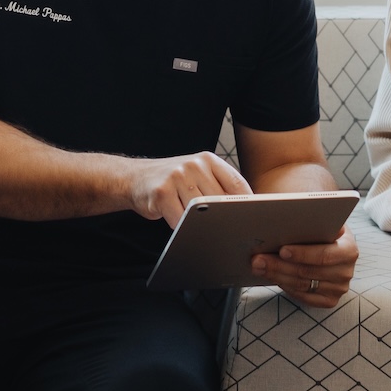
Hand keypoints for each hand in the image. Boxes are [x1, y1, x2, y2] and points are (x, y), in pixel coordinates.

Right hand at [126, 151, 251, 225]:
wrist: (136, 178)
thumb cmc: (173, 181)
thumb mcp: (198, 174)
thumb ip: (218, 185)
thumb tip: (245, 209)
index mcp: (207, 159)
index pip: (236, 183)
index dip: (247, 203)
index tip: (254, 218)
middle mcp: (193, 165)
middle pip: (219, 200)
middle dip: (222, 217)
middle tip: (225, 230)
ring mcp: (177, 177)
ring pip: (200, 212)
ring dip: (200, 223)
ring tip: (198, 225)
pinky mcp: (162, 193)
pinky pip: (180, 219)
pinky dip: (182, 226)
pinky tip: (179, 223)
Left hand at [251, 224, 357, 307]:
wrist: (326, 241)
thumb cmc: (319, 227)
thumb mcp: (319, 219)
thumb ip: (309, 219)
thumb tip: (285, 215)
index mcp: (349, 248)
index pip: (325, 254)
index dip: (302, 253)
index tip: (282, 250)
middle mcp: (346, 271)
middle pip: (309, 272)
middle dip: (280, 265)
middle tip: (258, 259)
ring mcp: (339, 288)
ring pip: (302, 285)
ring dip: (277, 275)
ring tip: (258, 267)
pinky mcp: (329, 300)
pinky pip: (304, 297)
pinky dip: (286, 287)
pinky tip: (272, 277)